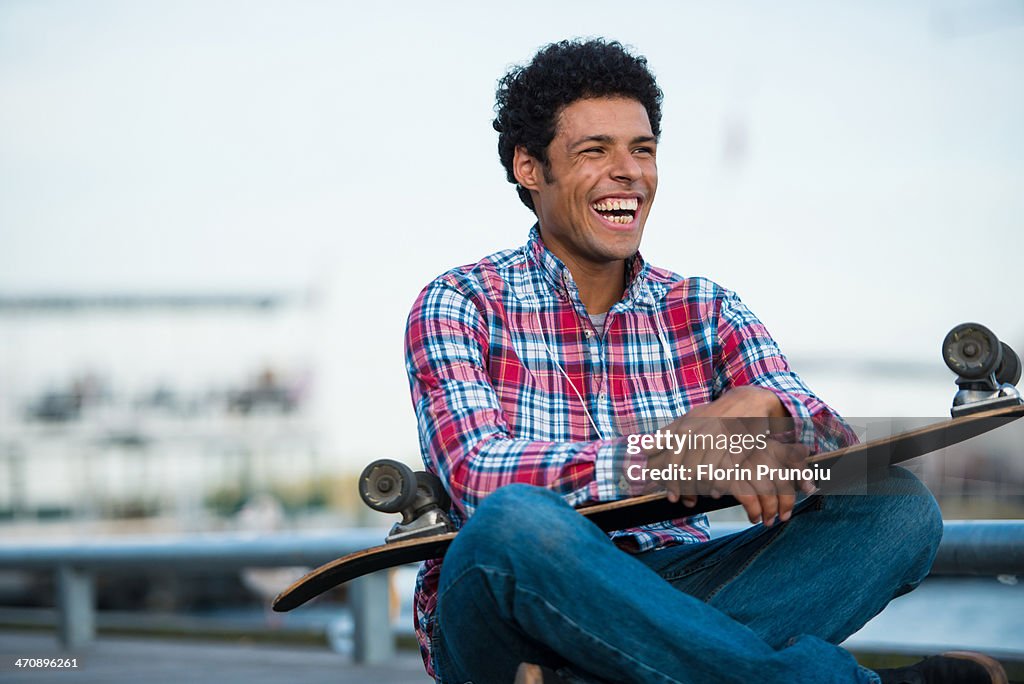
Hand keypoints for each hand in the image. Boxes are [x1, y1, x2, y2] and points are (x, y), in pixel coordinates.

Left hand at [638, 387, 813, 525]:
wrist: (747, 403)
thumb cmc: (714, 414)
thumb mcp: (688, 419)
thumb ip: (667, 435)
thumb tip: (643, 450)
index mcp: (683, 429)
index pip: (669, 459)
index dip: (667, 480)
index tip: (668, 494)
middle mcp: (696, 435)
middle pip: (684, 471)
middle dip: (681, 489)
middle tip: (681, 501)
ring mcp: (715, 442)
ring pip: (701, 475)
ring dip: (699, 490)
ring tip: (699, 497)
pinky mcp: (734, 449)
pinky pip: (722, 474)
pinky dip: (718, 487)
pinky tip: (716, 492)